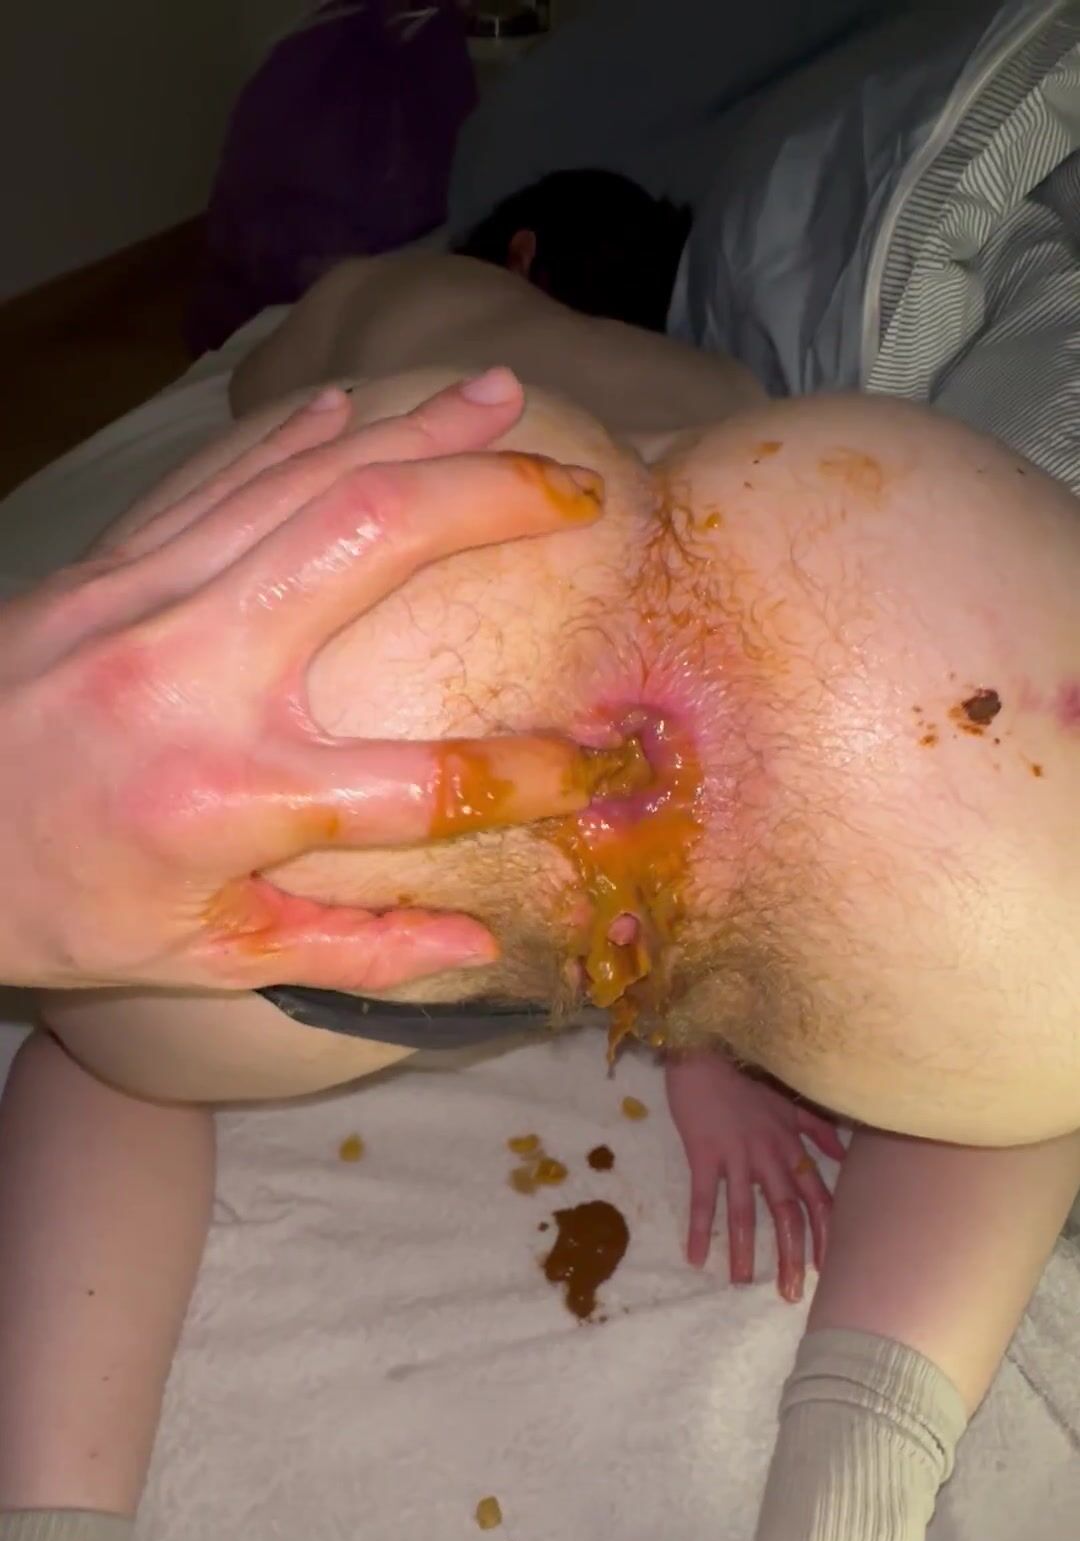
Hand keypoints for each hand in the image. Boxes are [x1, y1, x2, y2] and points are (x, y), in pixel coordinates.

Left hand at [0, 371, 610, 992]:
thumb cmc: (52, 908)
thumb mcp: (198, 957)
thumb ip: (346, 951)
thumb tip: (475, 949)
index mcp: (227, 801)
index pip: (423, 786)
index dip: (538, 777)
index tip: (612, 762)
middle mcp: (195, 677)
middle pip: (369, 544)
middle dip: (491, 499)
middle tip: (582, 488)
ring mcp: (145, 600)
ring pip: (301, 479)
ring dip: (415, 428)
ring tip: (507, 393)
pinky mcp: (106, 563)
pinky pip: (217, 474)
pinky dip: (295, 432)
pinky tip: (361, 400)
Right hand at [664, 1051, 845, 1300]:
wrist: (705, 1053)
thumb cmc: (744, 1078)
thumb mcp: (788, 1102)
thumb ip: (817, 1128)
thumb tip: (844, 1154)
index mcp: (791, 1146)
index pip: (817, 1198)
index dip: (825, 1234)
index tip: (827, 1268)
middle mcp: (769, 1155)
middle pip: (787, 1212)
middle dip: (791, 1254)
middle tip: (791, 1293)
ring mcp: (736, 1155)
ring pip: (745, 1210)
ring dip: (744, 1250)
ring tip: (743, 1284)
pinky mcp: (703, 1153)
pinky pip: (703, 1197)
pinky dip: (700, 1228)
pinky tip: (695, 1258)